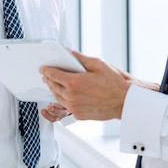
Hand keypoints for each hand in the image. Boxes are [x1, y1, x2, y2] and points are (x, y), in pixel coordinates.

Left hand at [40, 49, 157, 119]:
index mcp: (74, 83)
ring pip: (57, 97)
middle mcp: (72, 97)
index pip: (53, 75)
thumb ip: (80, 58)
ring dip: (53, 89)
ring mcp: (75, 108)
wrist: (124, 101)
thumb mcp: (97, 64)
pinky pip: (66, 106)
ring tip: (54, 83)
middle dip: (48, 79)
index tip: (43, 68)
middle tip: (46, 75)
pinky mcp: (79, 115)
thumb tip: (68, 52)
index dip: (46, 70)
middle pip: (53, 86)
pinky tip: (65, 93)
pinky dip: (62, 99)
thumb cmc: (114, 82)